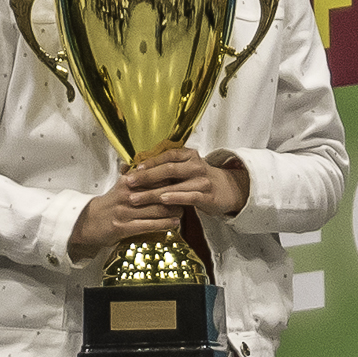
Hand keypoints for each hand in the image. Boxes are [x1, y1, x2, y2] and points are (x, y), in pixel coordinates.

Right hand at [68, 148, 246, 258]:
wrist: (88, 224)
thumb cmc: (110, 205)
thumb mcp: (120, 187)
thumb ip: (136, 177)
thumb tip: (151, 163)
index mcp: (127, 182)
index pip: (154, 176)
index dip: (172, 177)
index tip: (186, 177)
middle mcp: (126, 195)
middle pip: (158, 192)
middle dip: (177, 193)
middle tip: (191, 194)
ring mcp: (124, 212)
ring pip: (156, 209)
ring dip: (174, 209)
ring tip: (186, 209)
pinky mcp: (123, 227)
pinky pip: (148, 225)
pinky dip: (164, 224)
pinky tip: (176, 223)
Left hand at [125, 144, 247, 217]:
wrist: (228, 190)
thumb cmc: (199, 180)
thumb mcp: (185, 169)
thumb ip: (166, 168)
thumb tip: (134, 167)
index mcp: (189, 155)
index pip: (167, 155)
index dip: (149, 162)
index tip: (133, 169)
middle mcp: (196, 165)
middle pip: (168, 169)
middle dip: (146, 177)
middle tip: (128, 183)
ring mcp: (203, 181)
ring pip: (175, 185)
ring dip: (153, 192)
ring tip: (136, 198)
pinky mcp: (208, 196)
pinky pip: (189, 197)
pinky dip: (174, 198)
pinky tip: (162, 201)